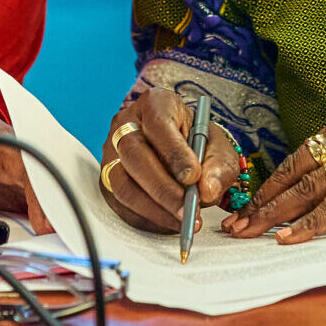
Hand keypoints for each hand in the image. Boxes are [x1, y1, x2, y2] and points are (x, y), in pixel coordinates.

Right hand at [98, 87, 243, 234]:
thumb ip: (218, 166)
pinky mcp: (107, 179)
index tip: (193, 177)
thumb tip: (206, 191)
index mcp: (155, 104)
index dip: (174, 152)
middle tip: (189, 210)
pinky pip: (121, 203)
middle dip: (163, 188)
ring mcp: (112, 152)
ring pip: (123, 183)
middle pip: (134, 155)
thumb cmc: (198, 144)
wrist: (182, 151)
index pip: (158, 124)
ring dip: (155, 208)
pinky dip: (148, 217)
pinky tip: (171, 222)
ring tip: (185, 221)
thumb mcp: (218, 148)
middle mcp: (126, 124)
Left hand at [224, 101, 325, 244]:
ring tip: (252, 233)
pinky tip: (290, 236)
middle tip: (236, 224)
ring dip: (276, 216)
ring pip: (310, 190)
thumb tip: (307, 193)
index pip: (298, 155)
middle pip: (296, 172)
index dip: (270, 183)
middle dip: (263, 202)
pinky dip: (310, 224)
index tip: (247, 205)